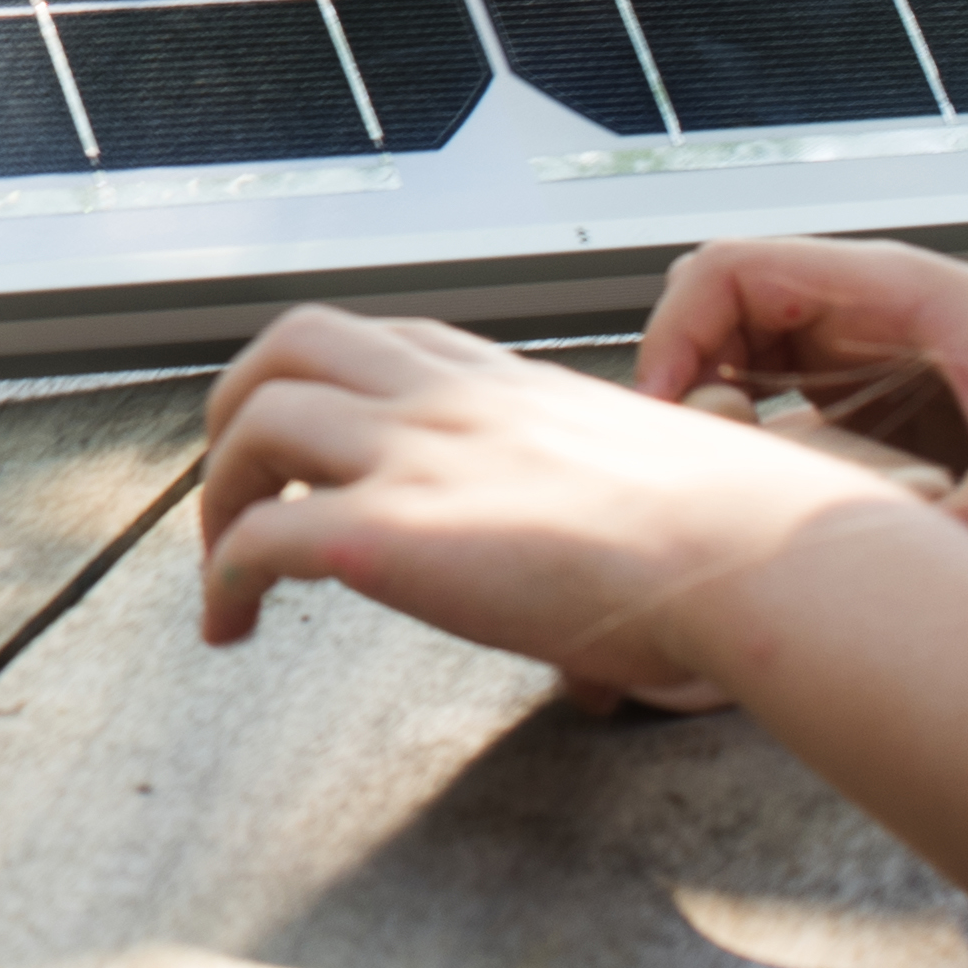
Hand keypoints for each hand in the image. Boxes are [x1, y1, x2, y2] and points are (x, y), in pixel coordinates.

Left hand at [193, 304, 901, 707]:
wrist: (750, 559)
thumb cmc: (734, 541)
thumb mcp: (652, 482)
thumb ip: (607, 502)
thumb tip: (624, 578)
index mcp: (512, 383)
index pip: (386, 341)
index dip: (329, 382)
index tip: (313, 445)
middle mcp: (449, 400)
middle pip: (291, 344)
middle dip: (238, 407)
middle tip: (232, 487)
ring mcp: (413, 457)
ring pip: (255, 419)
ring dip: (217, 492)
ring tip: (221, 569)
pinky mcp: (389, 535)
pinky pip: (262, 537)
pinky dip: (224, 578)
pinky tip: (232, 626)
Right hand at [636, 236, 967, 557]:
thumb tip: (903, 580)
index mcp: (891, 289)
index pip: (729, 268)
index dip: (674, 331)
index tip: (664, 415)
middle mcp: (867, 310)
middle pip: (718, 310)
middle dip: (683, 379)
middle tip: (692, 469)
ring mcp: (871, 353)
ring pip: (742, 358)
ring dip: (719, 416)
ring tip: (730, 494)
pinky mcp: (882, 400)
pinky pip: (785, 403)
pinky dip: (762, 446)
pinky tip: (781, 508)